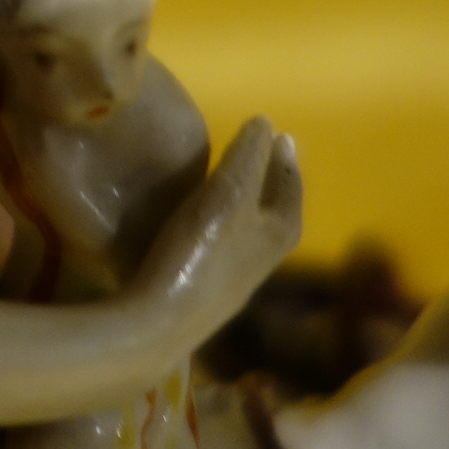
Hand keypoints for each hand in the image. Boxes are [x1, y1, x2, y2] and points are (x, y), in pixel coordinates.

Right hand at [126, 117, 302, 356]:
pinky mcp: (206, 294)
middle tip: (260, 153)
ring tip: (230, 181)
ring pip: (251, 232)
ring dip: (247, 203)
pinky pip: (227, 247)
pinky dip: (225, 224)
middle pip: (276, 213)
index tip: (281, 135)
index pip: (291, 188)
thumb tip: (265, 123)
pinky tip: (201, 222)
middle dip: (270, 181)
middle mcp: (265, 260)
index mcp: (278, 234)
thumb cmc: (198, 252)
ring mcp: (235, 281)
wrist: (158, 325)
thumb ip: (247, 157)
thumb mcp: (227, 193)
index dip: (285, 160)